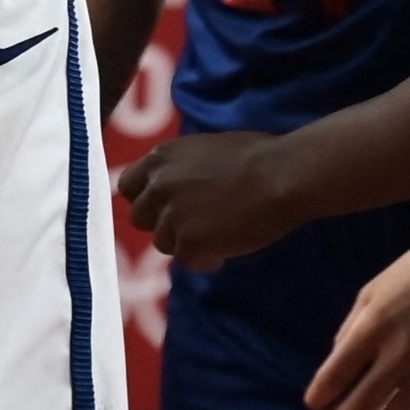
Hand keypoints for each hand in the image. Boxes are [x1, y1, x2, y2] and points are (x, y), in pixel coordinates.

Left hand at [117, 130, 302, 271]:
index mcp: (162, 157)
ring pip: (163, 242)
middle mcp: (158, 186)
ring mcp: (170, 216)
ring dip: (185, 240)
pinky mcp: (186, 244)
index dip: (146, 196)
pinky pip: (187, 260)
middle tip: (193, 220)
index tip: (164, 203)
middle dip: (162, 221)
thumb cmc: (256, 155)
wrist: (280, 176)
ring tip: (219, 230)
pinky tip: (227, 245)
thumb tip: (175, 186)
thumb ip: (181, 169)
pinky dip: (204, 257)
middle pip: (139, 217)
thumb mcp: (207, 149)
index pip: (129, 185)